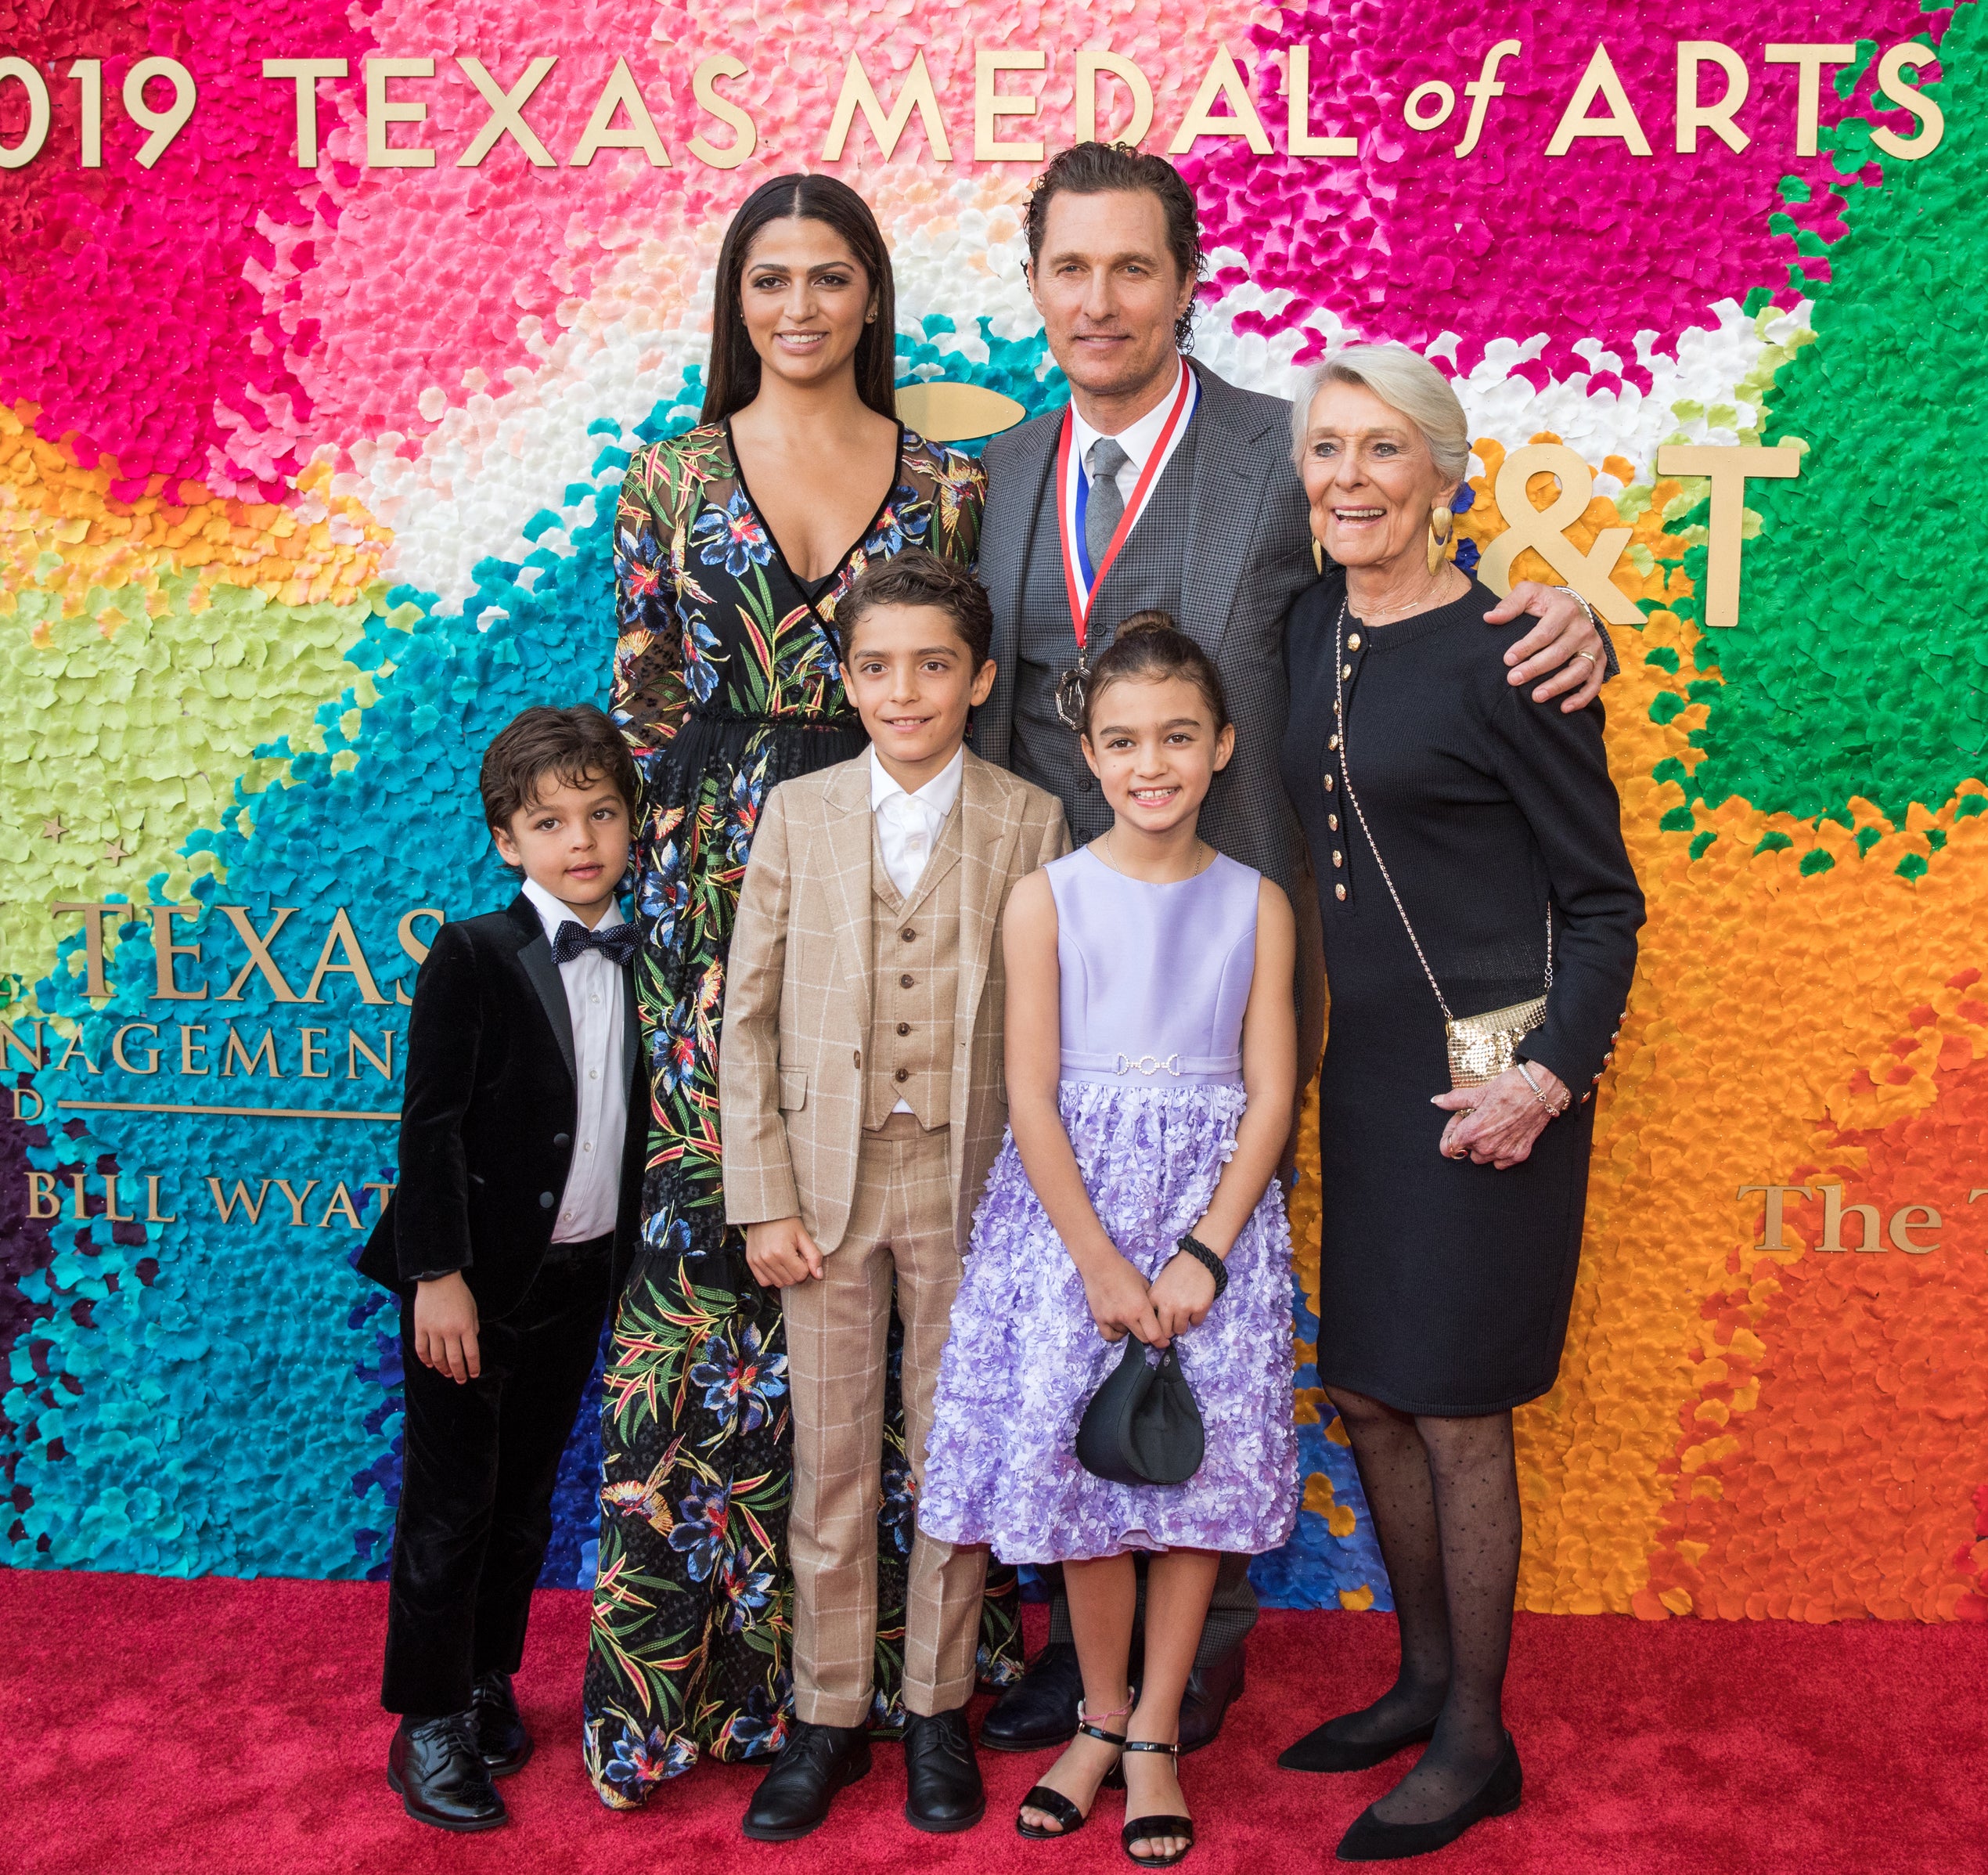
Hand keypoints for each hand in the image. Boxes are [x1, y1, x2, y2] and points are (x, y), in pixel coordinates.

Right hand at [413, 1272, 480, 1383]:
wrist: (438, 1278)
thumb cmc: (458, 1292)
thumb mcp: (473, 1308)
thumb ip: (473, 1326)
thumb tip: (472, 1341)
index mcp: (465, 1326)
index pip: (471, 1353)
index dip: (473, 1367)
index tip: (474, 1374)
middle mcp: (450, 1331)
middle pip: (454, 1360)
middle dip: (459, 1373)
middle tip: (461, 1380)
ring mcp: (433, 1330)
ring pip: (437, 1358)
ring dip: (442, 1369)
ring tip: (447, 1374)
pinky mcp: (420, 1328)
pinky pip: (421, 1349)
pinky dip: (425, 1359)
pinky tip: (430, 1364)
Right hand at [744, 1216, 822, 1287]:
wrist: (766, 1210)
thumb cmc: (786, 1221)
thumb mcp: (803, 1235)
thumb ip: (813, 1256)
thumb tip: (819, 1276)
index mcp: (781, 1251)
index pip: (801, 1275)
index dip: (806, 1266)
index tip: (802, 1254)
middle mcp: (767, 1258)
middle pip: (790, 1281)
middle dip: (796, 1272)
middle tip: (794, 1256)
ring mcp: (757, 1261)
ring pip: (778, 1283)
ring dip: (785, 1275)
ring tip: (785, 1259)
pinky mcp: (751, 1262)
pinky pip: (764, 1282)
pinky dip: (772, 1277)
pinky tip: (776, 1265)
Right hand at [1080, 1250, 1165, 1346]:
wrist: (1100, 1264)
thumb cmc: (1124, 1270)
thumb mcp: (1144, 1283)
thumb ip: (1150, 1303)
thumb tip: (1156, 1316)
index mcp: (1141, 1307)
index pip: (1155, 1335)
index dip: (1161, 1341)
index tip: (1164, 1342)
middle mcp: (1127, 1317)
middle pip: (1143, 1339)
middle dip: (1149, 1336)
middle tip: (1149, 1329)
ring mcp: (1112, 1319)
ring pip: (1126, 1335)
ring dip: (1131, 1329)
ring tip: (1128, 1315)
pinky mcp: (1100, 1319)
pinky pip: (1110, 1336)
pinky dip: (1116, 1333)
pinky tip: (1119, 1324)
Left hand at [1149, 1252, 1217, 1340]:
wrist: (1197, 1260)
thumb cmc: (1177, 1272)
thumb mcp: (1159, 1285)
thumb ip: (1156, 1303)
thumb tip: (1156, 1323)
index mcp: (1154, 1298)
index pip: (1151, 1323)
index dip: (1156, 1325)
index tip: (1160, 1326)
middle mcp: (1167, 1305)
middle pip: (1165, 1331)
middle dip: (1169, 1329)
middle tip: (1173, 1323)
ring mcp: (1184, 1308)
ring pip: (1180, 1330)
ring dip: (1182, 1325)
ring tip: (1185, 1313)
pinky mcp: (1199, 1309)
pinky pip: (1196, 1323)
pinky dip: (1196, 1318)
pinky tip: (1195, 1306)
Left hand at [1430, 1063, 1567, 1169]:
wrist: (1542, 1090)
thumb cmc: (1511, 1088)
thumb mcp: (1479, 1092)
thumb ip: (1455, 1100)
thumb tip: (1437, 1101)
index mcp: (1473, 1131)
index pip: (1448, 1147)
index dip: (1449, 1133)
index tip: (1458, 1121)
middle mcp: (1487, 1146)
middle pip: (1466, 1151)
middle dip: (1468, 1136)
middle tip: (1477, 1118)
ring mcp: (1504, 1152)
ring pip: (1483, 1158)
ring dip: (1483, 1146)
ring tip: (1491, 1126)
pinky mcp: (1520, 1154)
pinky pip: (1501, 1163)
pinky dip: (1500, 1152)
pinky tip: (1504, 1135)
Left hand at [1486, 582, 1605, 711]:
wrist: (1572, 607)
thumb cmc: (1545, 603)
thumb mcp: (1528, 593)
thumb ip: (1510, 605)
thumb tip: (1489, 618)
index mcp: (1566, 609)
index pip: (1545, 632)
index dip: (1526, 647)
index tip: (1507, 660)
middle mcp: (1583, 628)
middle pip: (1559, 653)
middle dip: (1535, 668)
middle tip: (1513, 680)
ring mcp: (1593, 646)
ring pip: (1579, 670)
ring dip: (1558, 685)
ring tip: (1536, 696)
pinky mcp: (1599, 661)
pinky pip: (1595, 682)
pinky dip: (1582, 697)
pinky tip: (1565, 708)